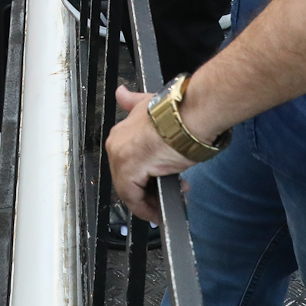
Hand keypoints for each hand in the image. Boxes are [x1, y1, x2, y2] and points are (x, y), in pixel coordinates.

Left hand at [106, 86, 195, 222]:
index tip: (162, 182)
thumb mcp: (149, 103)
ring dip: (152, 201)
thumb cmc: (177, 113)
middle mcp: (115, 146)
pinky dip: (147, 208)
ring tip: (173, 199)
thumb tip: (121, 93)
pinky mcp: (129, 172)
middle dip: (151, 189)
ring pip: (130, 191)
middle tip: (173, 191)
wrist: (190, 116)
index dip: (145, 177)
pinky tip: (162, 211)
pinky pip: (134, 199)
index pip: (127, 164)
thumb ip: (132, 102)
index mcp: (119, 133)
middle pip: (129, 179)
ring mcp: (121, 159)